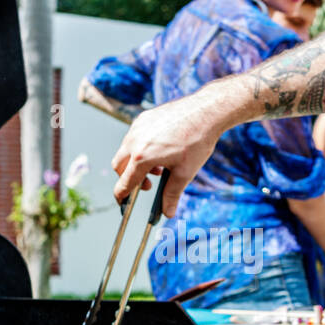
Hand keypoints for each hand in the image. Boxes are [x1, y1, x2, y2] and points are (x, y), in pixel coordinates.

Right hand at [111, 87, 232, 215]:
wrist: (205, 112)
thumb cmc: (196, 142)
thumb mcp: (184, 173)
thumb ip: (172, 194)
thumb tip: (167, 212)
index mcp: (142, 157)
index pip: (124, 182)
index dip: (122, 196)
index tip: (123, 203)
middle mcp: (134, 141)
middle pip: (119, 166)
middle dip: (129, 178)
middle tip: (148, 184)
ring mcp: (137, 127)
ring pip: (126, 150)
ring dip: (136, 163)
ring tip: (159, 167)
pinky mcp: (143, 118)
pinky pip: (134, 137)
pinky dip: (141, 148)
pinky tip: (161, 149)